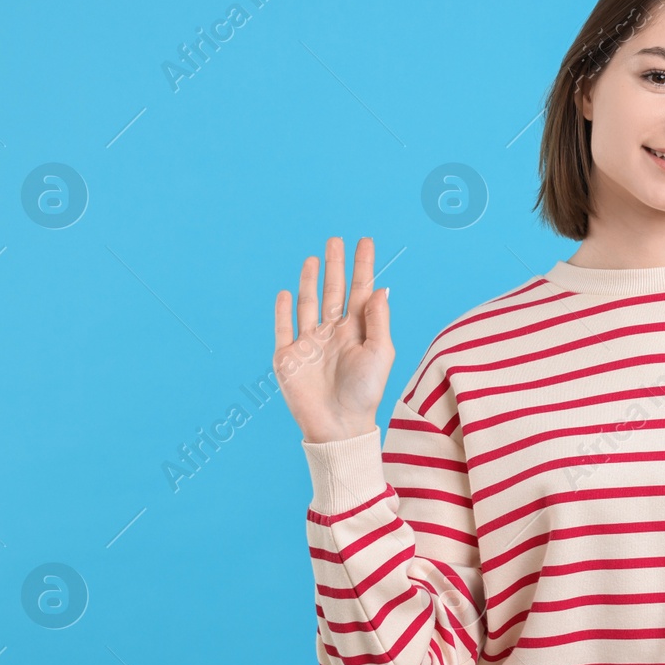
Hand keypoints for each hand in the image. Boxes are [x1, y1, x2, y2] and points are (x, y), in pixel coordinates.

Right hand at [272, 236, 394, 443]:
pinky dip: (283, 310)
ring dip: (310, 281)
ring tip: (314, 258)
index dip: (362, 266)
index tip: (365, 242)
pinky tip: (287, 292)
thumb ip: (379, 320)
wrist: (338, 425)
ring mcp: (309, 344)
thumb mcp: (380, 353)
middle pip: (333, 291)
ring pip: (309, 304)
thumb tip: (382, 287)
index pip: (360, 291)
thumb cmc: (365, 392)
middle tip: (336, 240)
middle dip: (335, 266)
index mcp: (357, 331)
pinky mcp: (288, 356)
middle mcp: (333, 333)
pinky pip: (284, 327)